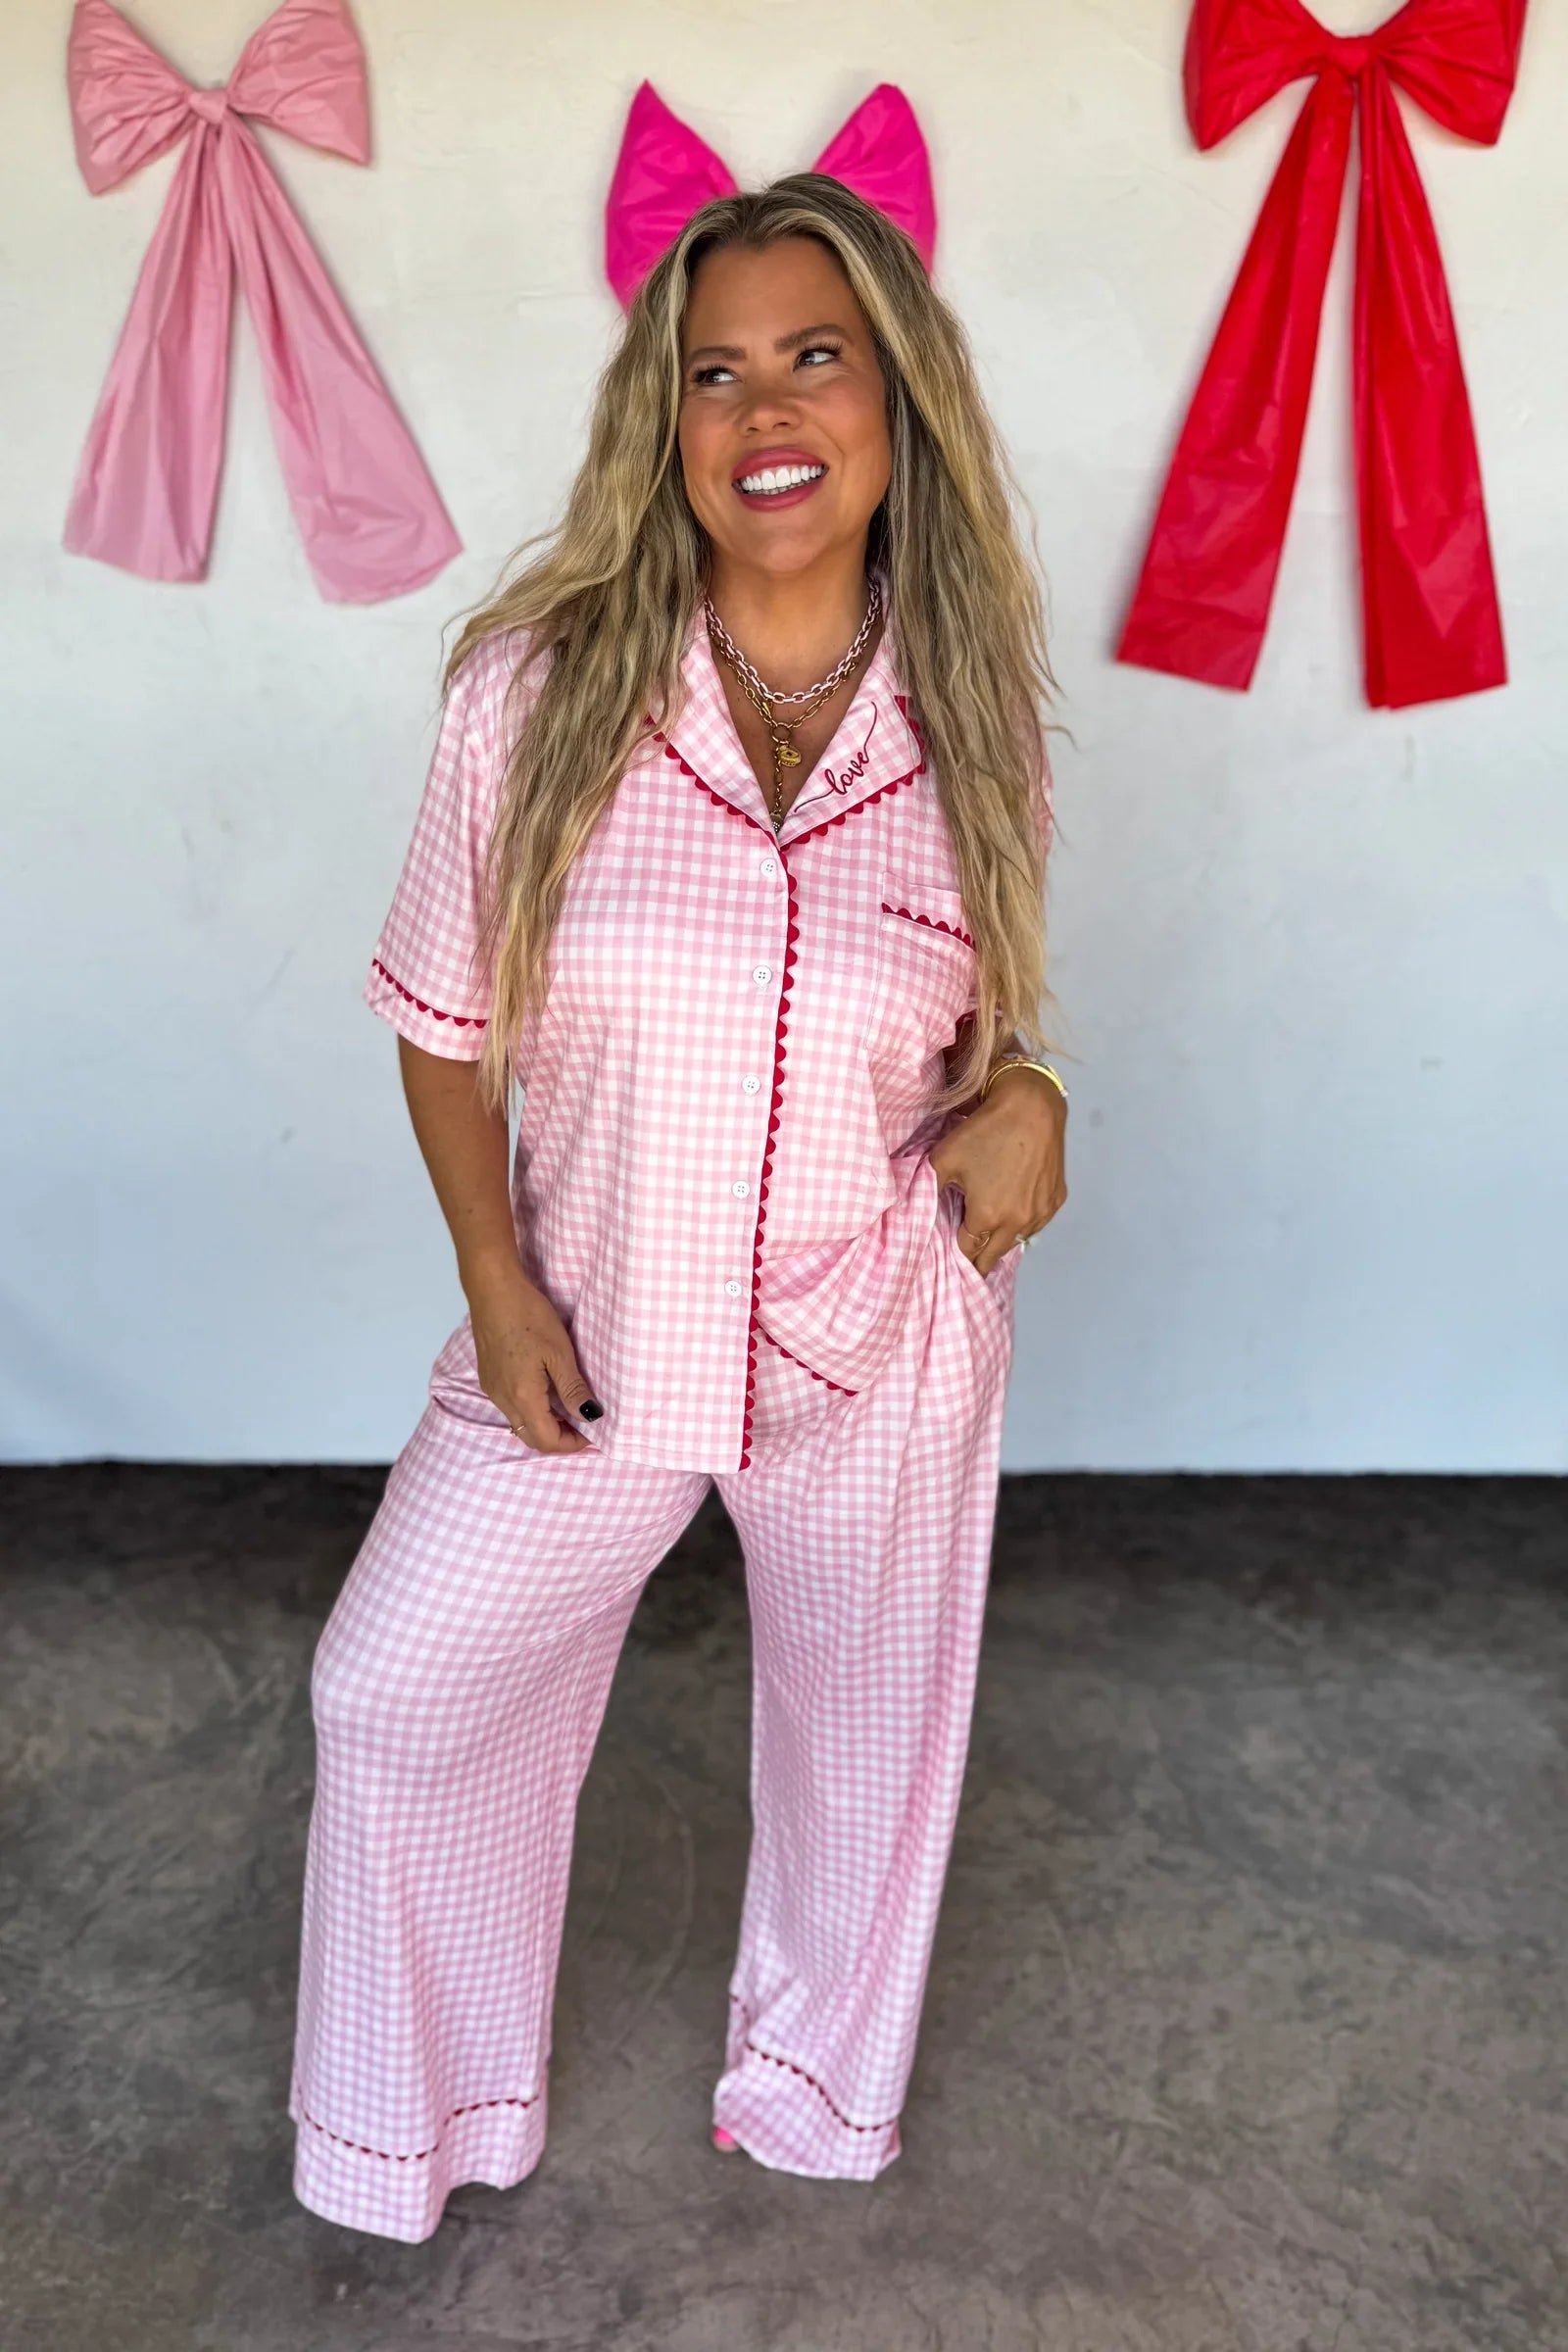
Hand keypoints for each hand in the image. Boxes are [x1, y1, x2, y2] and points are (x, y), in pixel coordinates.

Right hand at [463, 1253, 602, 1453]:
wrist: (493, 1290)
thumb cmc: (529, 1317)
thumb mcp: (560, 1353)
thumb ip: (573, 1389)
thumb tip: (590, 1417)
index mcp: (522, 1397)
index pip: (547, 1440)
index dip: (572, 1444)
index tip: (593, 1435)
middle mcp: (503, 1400)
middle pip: (531, 1438)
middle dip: (559, 1439)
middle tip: (584, 1425)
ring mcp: (492, 1390)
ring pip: (519, 1423)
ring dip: (544, 1424)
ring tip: (569, 1407)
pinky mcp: (488, 1378)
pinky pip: (510, 1407)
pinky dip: (531, 1410)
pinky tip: (546, 1391)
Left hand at [927, 1065, 1067, 1274]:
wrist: (1030, 1107)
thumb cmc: (984, 1131)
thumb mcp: (943, 1159)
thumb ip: (927, 1189)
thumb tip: (918, 1208)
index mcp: (988, 1216)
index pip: (968, 1250)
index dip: (957, 1251)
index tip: (951, 1253)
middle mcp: (1018, 1222)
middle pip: (994, 1255)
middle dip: (980, 1258)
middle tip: (969, 1260)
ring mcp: (1041, 1212)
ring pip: (1018, 1241)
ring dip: (1003, 1242)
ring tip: (990, 1239)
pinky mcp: (1056, 1199)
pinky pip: (1036, 1224)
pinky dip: (1023, 1225)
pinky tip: (1013, 1216)